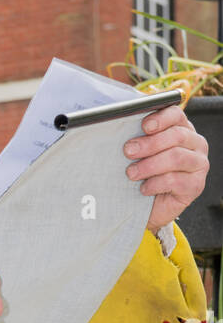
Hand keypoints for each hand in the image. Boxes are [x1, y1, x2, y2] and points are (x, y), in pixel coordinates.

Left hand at [123, 103, 209, 233]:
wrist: (150, 207)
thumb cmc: (144, 175)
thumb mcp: (141, 154)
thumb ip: (139, 139)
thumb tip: (124, 132)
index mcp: (182, 129)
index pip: (176, 115)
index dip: (161, 118)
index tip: (144, 126)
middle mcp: (195, 144)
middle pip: (176, 136)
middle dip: (149, 144)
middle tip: (128, 151)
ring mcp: (199, 164)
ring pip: (176, 158)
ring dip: (149, 165)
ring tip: (131, 173)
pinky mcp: (196, 185)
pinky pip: (175, 180)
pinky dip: (155, 183)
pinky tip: (143, 188)